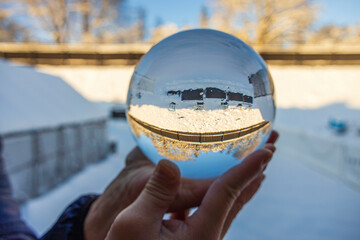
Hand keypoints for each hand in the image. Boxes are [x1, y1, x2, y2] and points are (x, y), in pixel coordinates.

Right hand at [105, 131, 277, 239]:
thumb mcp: (133, 223)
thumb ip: (155, 192)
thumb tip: (170, 163)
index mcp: (201, 234)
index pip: (228, 192)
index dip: (248, 169)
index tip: (267, 151)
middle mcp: (208, 237)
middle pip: (237, 199)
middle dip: (254, 174)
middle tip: (269, 150)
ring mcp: (201, 239)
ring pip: (227, 206)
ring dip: (239, 183)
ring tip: (252, 165)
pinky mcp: (192, 239)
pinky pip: (211, 211)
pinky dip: (219, 194)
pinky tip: (214, 184)